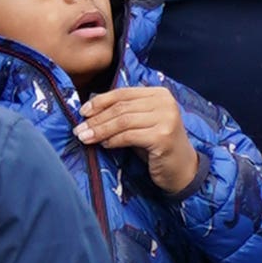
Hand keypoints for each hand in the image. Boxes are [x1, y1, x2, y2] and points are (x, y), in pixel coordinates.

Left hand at [74, 84, 199, 195]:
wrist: (182, 169)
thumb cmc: (157, 146)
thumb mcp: (142, 123)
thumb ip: (124, 113)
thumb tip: (90, 110)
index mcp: (159, 94)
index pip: (123, 93)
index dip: (100, 101)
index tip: (83, 112)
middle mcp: (165, 102)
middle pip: (121, 107)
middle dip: (96, 119)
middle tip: (79, 129)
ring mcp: (166, 119)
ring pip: (123, 121)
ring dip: (100, 130)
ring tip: (85, 138)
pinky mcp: (163, 137)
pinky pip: (129, 136)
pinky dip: (113, 140)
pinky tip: (105, 145)